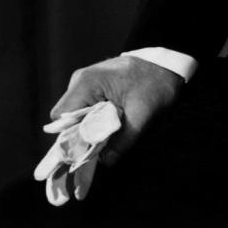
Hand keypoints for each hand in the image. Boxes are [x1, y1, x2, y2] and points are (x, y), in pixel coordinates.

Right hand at [49, 55, 182, 166]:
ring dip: (88, 130)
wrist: (166, 64)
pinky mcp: (93, 87)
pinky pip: (84, 111)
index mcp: (87, 83)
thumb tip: (105, 162)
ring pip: (75, 117)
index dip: (70, 139)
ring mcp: (86, 83)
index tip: (85, 152)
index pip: (61, 119)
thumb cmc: (155, 83)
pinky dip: (93, 122)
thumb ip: (123, 141)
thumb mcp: (143, 114)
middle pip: (66, 120)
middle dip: (80, 137)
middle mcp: (80, 81)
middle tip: (100, 148)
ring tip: (109, 135)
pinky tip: (110, 126)